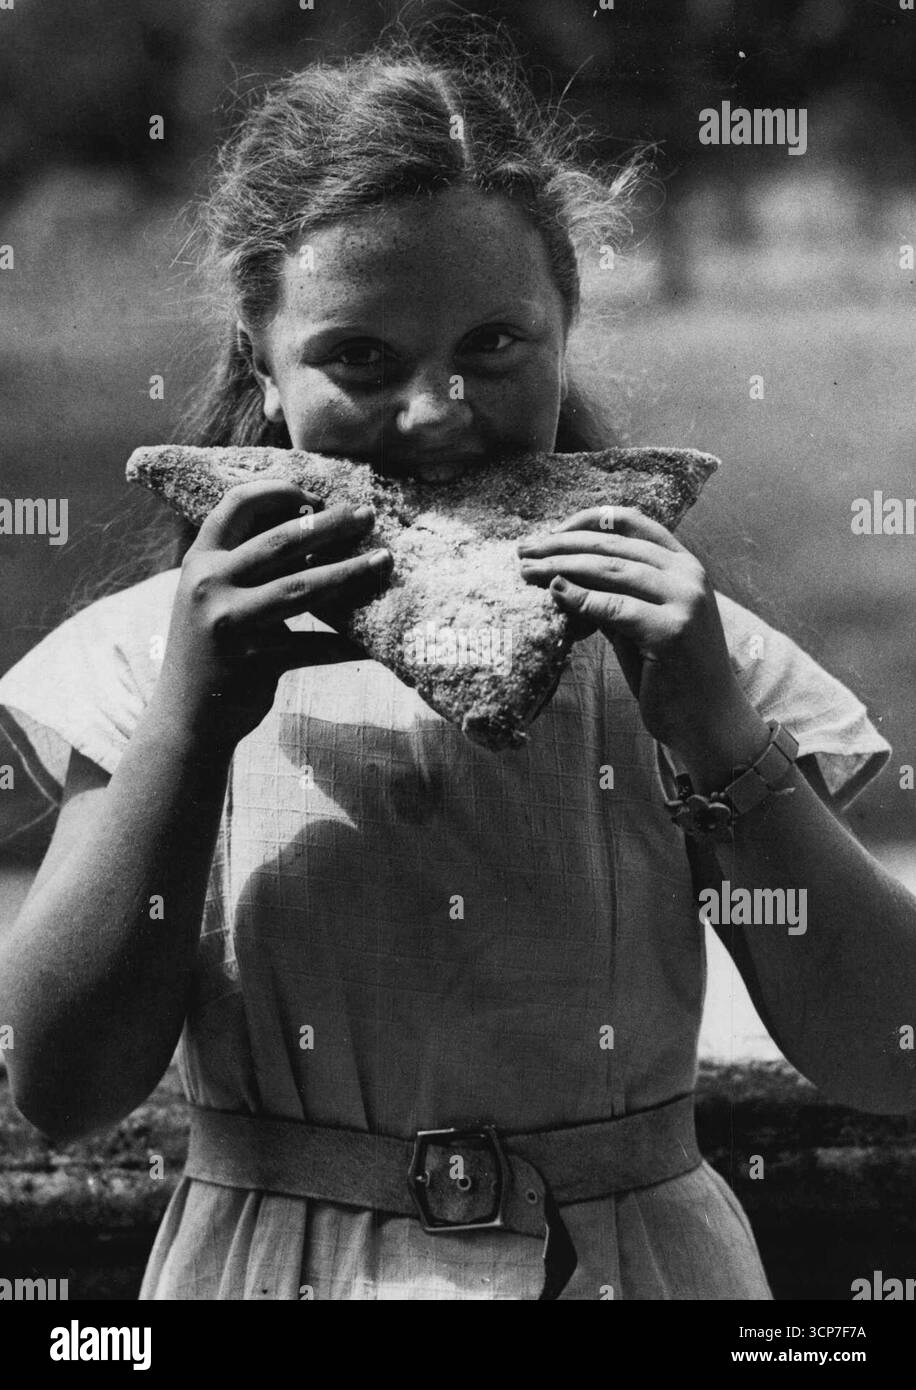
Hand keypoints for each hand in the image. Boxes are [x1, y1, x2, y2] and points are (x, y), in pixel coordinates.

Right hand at [149, 479, 392, 752]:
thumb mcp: (213, 595)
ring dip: (350, 571)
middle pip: (280, 542)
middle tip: (368, 514)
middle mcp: (210, 586)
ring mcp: (231, 624)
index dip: (278, 492)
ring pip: (302, 587)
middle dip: (331, 525)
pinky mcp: (255, 662)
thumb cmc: (212, 647)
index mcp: (200, 561)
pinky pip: (315, 647)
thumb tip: (313, 524)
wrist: (187, 717)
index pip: (236, 505)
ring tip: (384, 559)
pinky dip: (348, 644)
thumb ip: (248, 563)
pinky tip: (376, 639)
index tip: (316, 496)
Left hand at [517, 505, 765, 776]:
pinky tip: (554, 594)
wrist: (709, 721)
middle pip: (612, 545)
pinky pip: (615, 607)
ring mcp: (684, 600)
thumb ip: (613, 596)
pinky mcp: (671, 630)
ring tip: (527, 572)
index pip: (631, 522)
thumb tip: (561, 577)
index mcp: (684, 565)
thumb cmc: (670, 674)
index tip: (549, 532)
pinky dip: (581, 598)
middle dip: (561, 545)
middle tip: (523, 551)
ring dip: (562, 567)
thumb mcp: (639, 624)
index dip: (585, 521)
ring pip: (611, 570)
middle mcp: (688, 575)